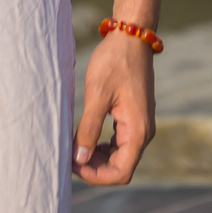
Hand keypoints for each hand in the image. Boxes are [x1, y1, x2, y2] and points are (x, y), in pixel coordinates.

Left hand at [72, 30, 155, 184]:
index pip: (121, 172)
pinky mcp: (133, 116)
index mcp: (138, 131)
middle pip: (121, 167)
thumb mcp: (97, 94)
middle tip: (68, 158)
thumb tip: (80, 158)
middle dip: (95, 168)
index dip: (97, 176)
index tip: (73, 166)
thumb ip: (89, 128)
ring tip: (73, 149)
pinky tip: (85, 139)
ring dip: (97, 158)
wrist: (130, 37)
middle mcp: (143, 132)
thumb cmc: (114, 62)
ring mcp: (139, 124)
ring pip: (120, 156)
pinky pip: (119, 142)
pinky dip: (102, 146)